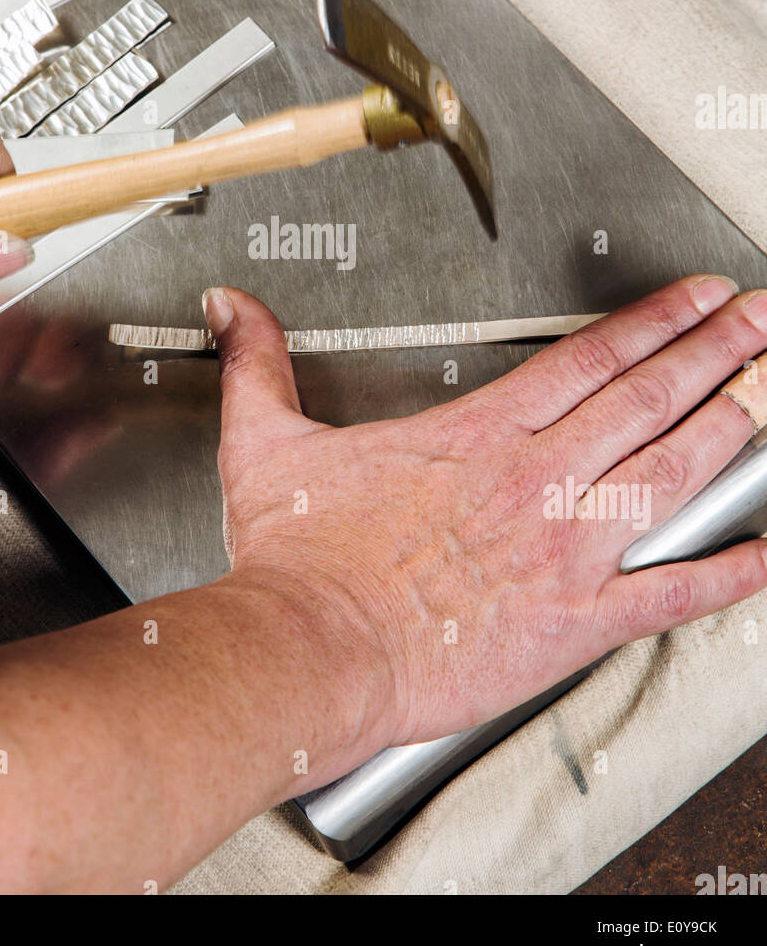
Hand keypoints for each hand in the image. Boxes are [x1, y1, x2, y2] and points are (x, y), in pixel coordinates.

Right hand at [203, 275, 766, 750]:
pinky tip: (766, 556)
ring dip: (732, 424)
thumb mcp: (265, 441)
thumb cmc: (301, 560)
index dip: (655, 322)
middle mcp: (536, 482)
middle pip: (647, 400)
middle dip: (717, 353)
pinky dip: (727, 574)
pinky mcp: (572, 622)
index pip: (589, 359)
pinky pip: (669, 594)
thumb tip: (232, 309)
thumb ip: (259, 364)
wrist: (313, 646)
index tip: (701, 298)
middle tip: (763, 321)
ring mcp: (563, 550)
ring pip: (670, 472)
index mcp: (479, 436)